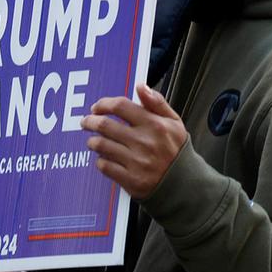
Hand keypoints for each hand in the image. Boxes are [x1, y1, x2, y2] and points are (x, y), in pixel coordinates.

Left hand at [81, 84, 186, 200]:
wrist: (185, 185)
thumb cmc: (177, 151)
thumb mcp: (174, 123)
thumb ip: (157, 103)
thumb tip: (141, 86)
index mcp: (154, 125)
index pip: (121, 106)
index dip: (104, 104)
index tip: (97, 107)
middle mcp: (144, 142)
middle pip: (105, 125)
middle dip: (90, 121)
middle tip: (86, 122)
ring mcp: (137, 162)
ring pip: (102, 145)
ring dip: (92, 141)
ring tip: (92, 140)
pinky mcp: (131, 180)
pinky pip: (105, 166)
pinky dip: (100, 160)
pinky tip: (103, 158)